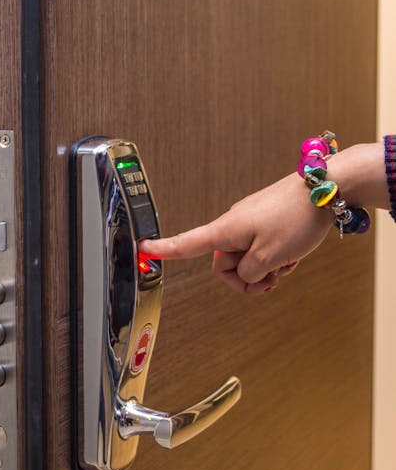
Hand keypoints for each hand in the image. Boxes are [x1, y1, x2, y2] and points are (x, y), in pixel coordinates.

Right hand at [140, 172, 333, 294]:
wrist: (326, 188)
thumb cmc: (297, 216)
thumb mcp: (270, 257)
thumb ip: (249, 273)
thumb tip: (245, 275)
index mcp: (226, 230)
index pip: (186, 243)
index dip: (164, 249)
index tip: (143, 250)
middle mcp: (234, 224)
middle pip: (225, 263)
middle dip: (245, 279)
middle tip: (270, 281)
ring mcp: (250, 221)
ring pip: (247, 258)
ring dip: (264, 269)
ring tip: (286, 265)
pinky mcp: (266, 220)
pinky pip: (261, 247)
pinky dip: (274, 257)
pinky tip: (292, 257)